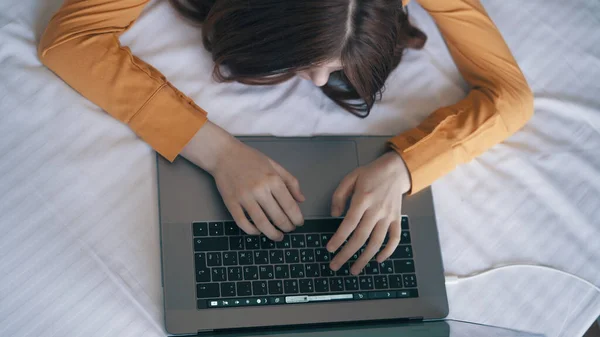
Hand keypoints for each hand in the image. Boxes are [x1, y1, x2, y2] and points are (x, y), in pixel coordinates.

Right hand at [181, 122, 304, 240]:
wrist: (224, 154)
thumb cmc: (250, 158)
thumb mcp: (274, 165)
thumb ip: (290, 181)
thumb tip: (301, 199)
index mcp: (272, 179)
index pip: (289, 205)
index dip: (296, 218)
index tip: (299, 223)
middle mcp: (259, 189)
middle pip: (277, 217)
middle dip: (287, 227)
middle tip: (289, 229)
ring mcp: (244, 197)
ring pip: (261, 223)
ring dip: (272, 234)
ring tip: (278, 236)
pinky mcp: (231, 202)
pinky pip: (242, 223)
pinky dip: (252, 231)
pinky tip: (258, 231)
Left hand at [327, 151, 410, 274]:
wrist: (396, 170)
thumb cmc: (371, 174)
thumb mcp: (350, 178)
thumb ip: (339, 195)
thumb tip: (334, 215)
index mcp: (363, 199)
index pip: (349, 223)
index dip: (339, 238)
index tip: (329, 249)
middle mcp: (377, 210)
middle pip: (361, 237)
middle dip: (347, 254)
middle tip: (335, 265)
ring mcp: (389, 216)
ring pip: (377, 242)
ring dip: (365, 258)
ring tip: (353, 270)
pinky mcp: (397, 219)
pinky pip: (395, 238)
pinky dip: (388, 251)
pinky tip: (378, 260)